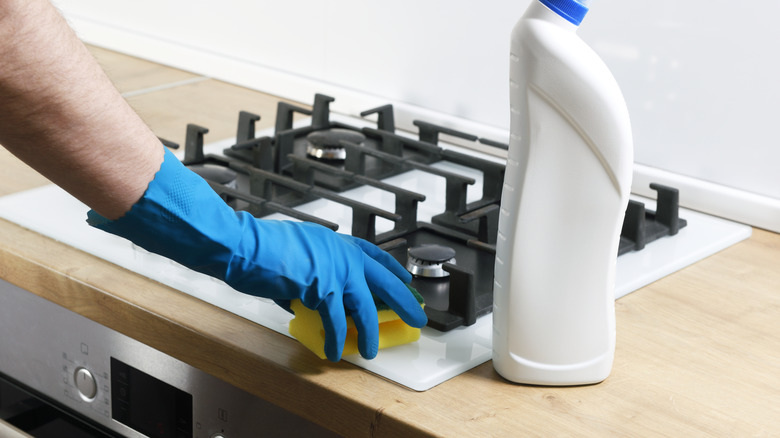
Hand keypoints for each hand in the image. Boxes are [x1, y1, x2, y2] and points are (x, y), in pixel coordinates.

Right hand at [87, 148, 426, 360]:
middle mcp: (338, 252)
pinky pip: (335, 320)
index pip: (372, 254)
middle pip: (383, 278)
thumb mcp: (291, 253)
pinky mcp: (320, 287)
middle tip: (418, 313)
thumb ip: (306, 271)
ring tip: (371, 349)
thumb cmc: (256, 247)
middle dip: (403, 298)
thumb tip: (304, 295)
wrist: (240, 245)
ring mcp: (332, 269)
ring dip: (369, 330)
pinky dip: (334, 338)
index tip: (404, 278)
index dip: (392, 268)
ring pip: (364, 304)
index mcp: (333, 240)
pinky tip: (334, 350)